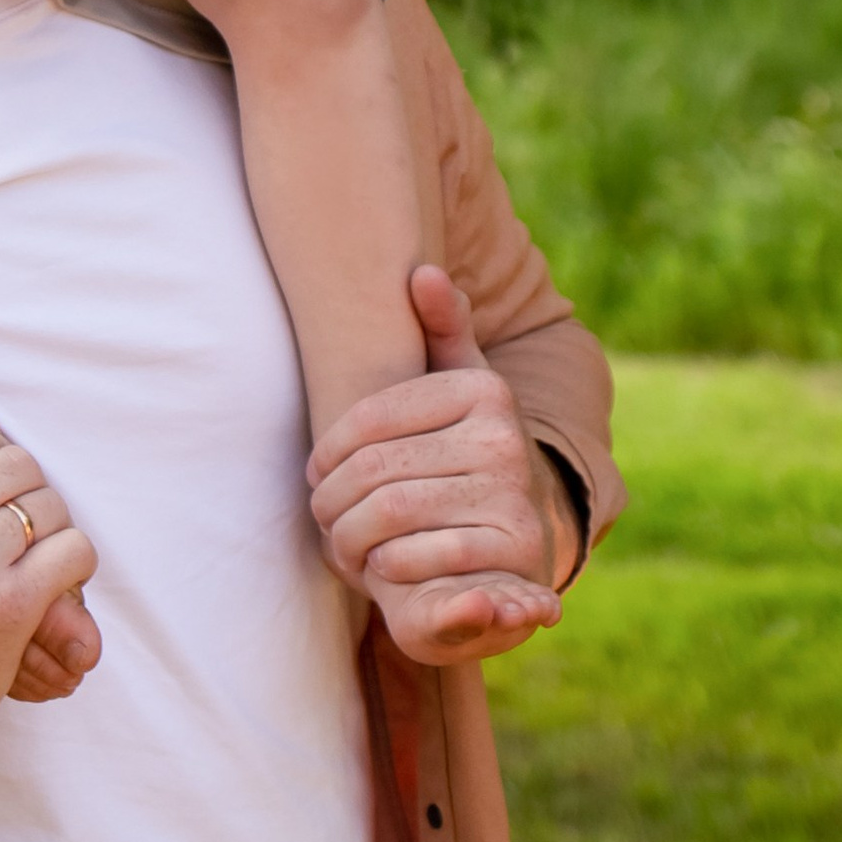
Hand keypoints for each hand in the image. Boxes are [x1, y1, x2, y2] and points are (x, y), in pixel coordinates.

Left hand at [307, 266, 567, 667]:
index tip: (314, 472)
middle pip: (374, 470)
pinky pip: (418, 558)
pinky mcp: (512, 550)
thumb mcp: (461, 388)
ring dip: (349, 538)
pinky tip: (378, 567)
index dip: (327, 451)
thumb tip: (422, 273)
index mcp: (482, 389)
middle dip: (331, 501)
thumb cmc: (469, 454)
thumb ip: (443, 329)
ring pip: (389, 514)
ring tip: (341, 542)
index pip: (370, 417)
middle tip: (321, 516)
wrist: (526, 535)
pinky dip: (385, 569)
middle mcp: (504, 437)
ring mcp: (513, 495)